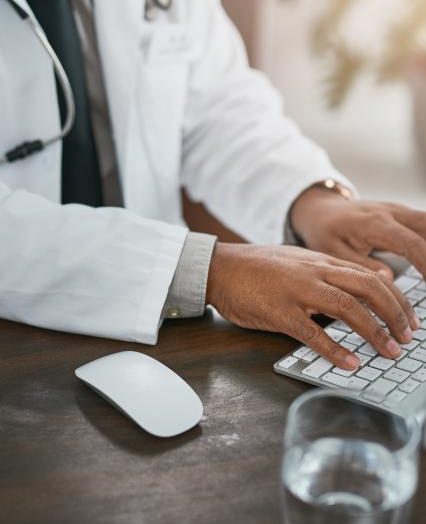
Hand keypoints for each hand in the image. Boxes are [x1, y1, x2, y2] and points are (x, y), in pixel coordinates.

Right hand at [206, 243, 417, 369]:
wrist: (219, 267)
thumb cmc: (255, 267)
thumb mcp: (295, 262)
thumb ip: (322, 274)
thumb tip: (350, 293)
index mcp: (320, 261)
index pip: (371, 276)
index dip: (397, 298)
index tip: (409, 318)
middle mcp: (315, 272)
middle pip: (369, 289)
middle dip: (395, 315)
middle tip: (407, 338)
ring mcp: (297, 291)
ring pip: (348, 308)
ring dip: (374, 332)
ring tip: (389, 352)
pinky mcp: (279, 312)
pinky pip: (313, 333)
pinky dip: (335, 350)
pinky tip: (350, 364)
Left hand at [291, 186, 425, 280]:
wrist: (322, 210)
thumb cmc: (325, 231)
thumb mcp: (333, 251)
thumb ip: (361, 265)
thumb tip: (387, 278)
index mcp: (374, 223)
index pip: (411, 244)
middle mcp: (392, 213)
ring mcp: (400, 211)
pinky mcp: (403, 215)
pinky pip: (425, 225)